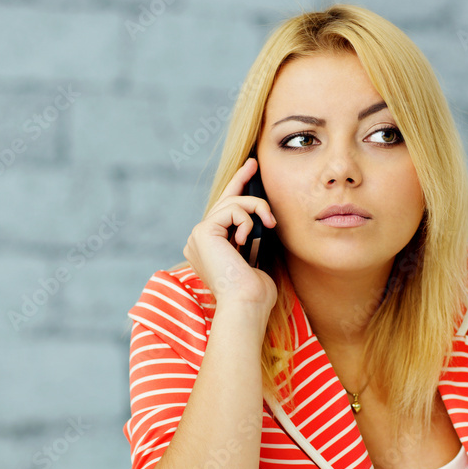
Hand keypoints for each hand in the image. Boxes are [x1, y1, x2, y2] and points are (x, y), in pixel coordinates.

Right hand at [182, 157, 278, 313]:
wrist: (246, 305)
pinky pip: (230, 210)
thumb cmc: (255, 292)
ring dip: (256, 209)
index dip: (236, 189)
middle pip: (223, 203)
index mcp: (209, 249)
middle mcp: (198, 242)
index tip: (250, 170)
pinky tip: (247, 238)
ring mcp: (197, 236)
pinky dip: (246, 218)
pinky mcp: (203, 232)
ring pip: (231, 204)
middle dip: (241, 180)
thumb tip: (260, 220)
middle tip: (254, 163)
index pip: (222, 213)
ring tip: (269, 223)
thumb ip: (251, 239)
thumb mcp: (255, 258)